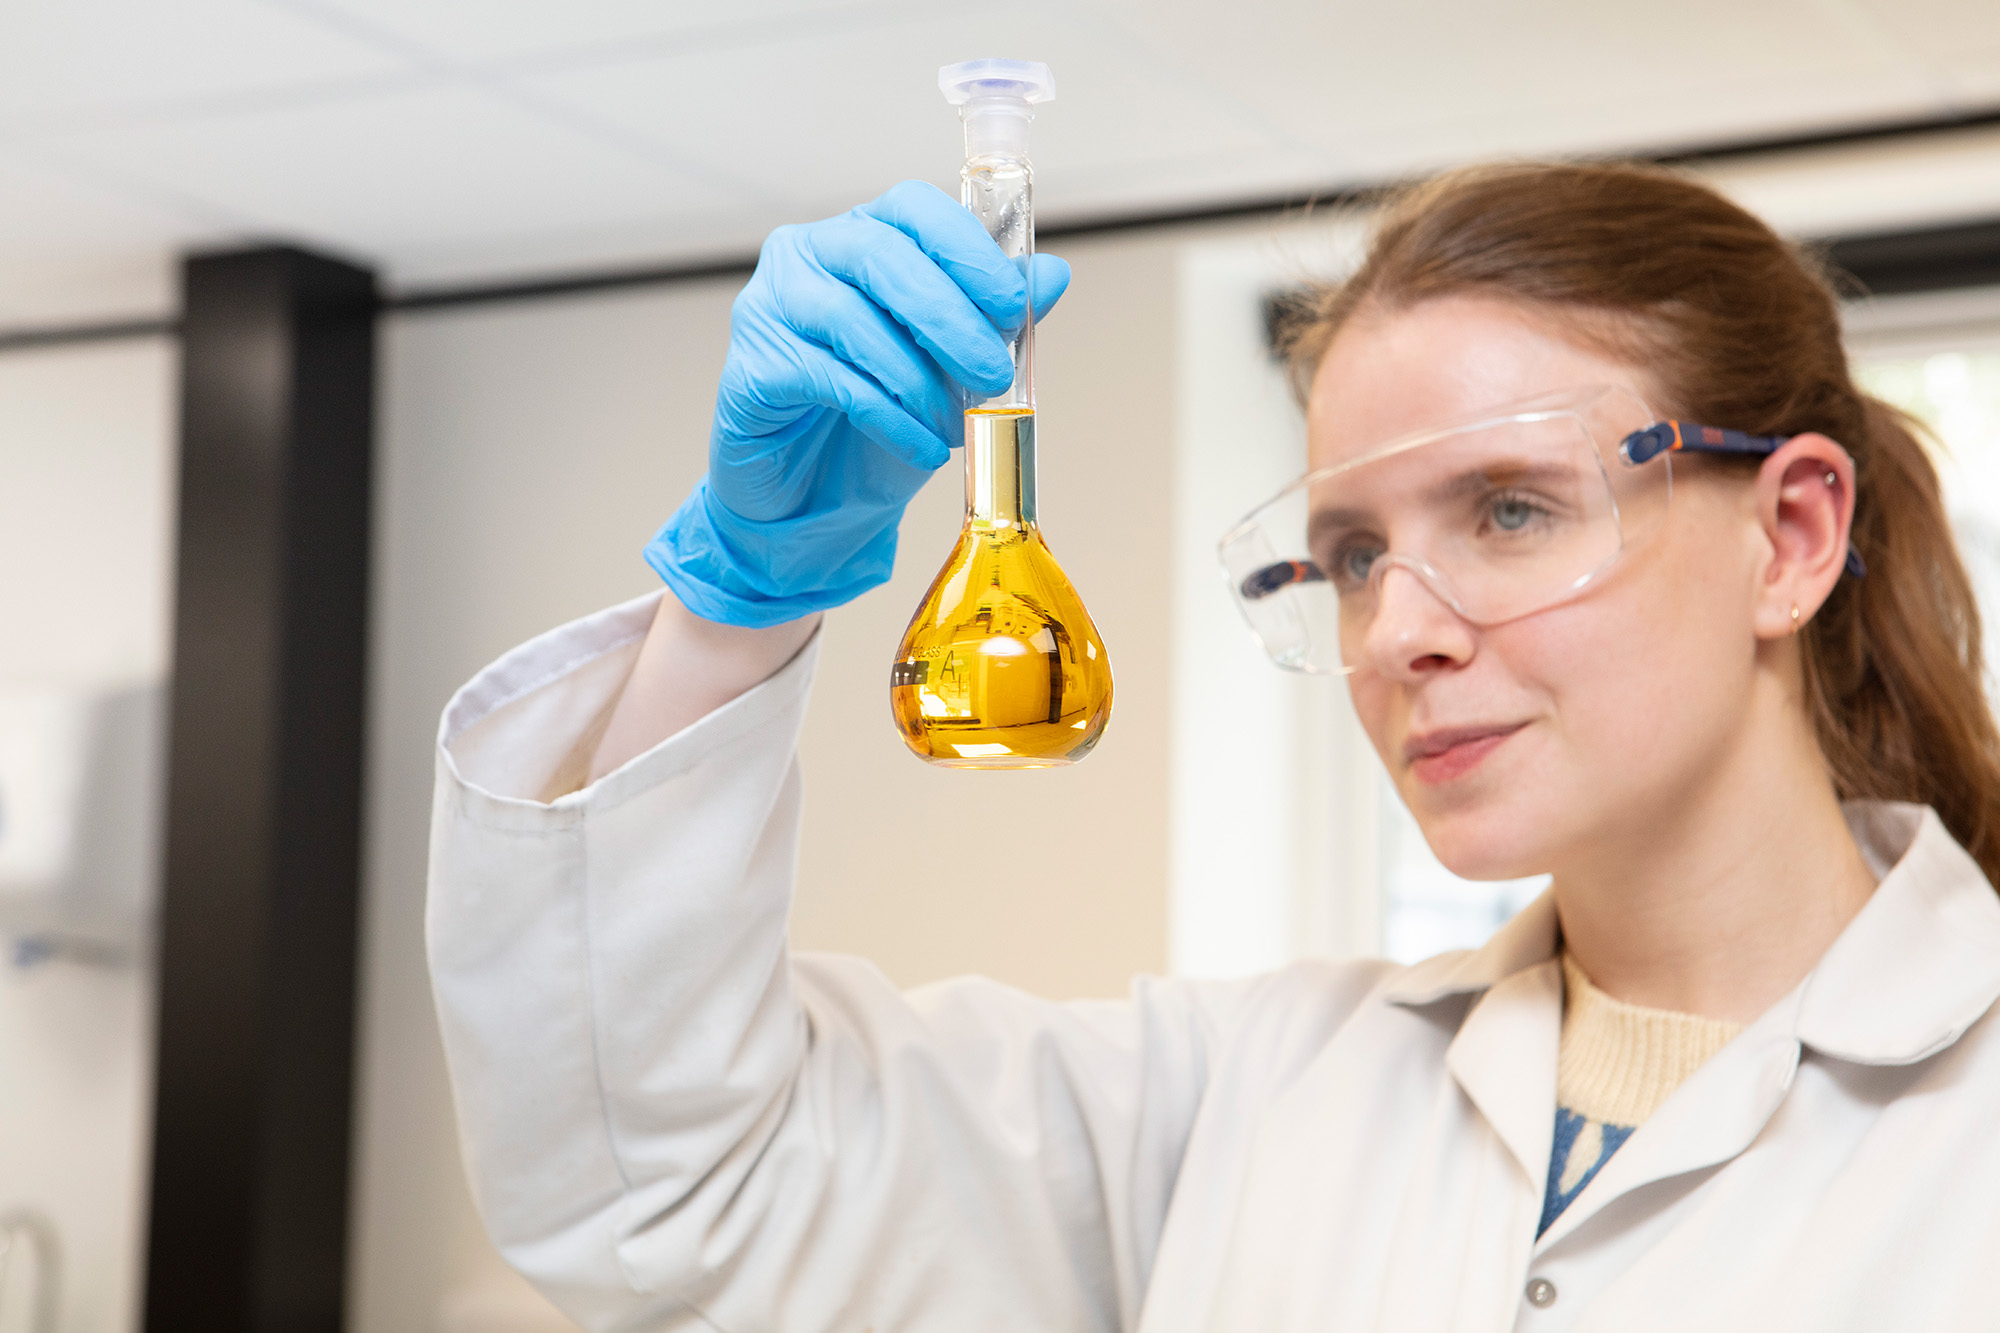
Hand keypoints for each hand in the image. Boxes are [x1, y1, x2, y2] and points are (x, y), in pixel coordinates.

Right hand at [645, 180, 1070, 627]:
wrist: (812, 495)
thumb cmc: (876, 417)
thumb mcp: (948, 368)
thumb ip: (993, 318)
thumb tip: (1052, 276)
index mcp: (862, 234)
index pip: (913, 209)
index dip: (966, 249)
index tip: (1012, 304)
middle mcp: (807, 254)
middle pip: (879, 255)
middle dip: (948, 316)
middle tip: (992, 372)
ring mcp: (769, 304)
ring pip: (850, 318)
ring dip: (917, 377)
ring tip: (955, 424)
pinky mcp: (751, 366)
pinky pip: (826, 378)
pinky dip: (885, 415)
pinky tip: (920, 446)